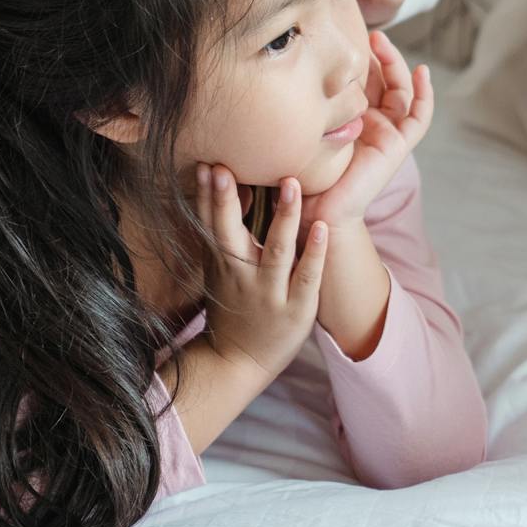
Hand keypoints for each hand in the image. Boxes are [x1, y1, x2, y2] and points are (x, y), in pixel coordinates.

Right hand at [195, 162, 328, 379]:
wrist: (238, 362)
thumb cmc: (232, 305)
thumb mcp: (218, 269)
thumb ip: (220, 232)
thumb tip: (219, 185)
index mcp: (220, 262)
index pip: (209, 222)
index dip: (205, 194)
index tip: (205, 164)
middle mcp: (239, 274)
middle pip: (229, 233)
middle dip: (225, 201)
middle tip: (226, 167)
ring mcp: (268, 292)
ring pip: (275, 250)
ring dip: (283, 217)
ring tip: (291, 184)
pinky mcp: (296, 308)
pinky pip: (306, 277)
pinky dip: (313, 253)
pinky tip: (321, 228)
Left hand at [303, 30, 433, 226]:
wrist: (315, 209)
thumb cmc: (300, 174)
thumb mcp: (300, 129)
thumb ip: (301, 106)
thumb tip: (278, 71)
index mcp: (350, 118)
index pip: (361, 81)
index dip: (359, 59)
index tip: (344, 37)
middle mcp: (372, 123)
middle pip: (384, 80)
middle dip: (379, 56)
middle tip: (369, 35)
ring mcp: (387, 133)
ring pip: (402, 90)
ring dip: (396, 65)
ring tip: (382, 43)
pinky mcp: (399, 144)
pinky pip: (420, 116)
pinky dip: (425, 94)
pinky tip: (423, 71)